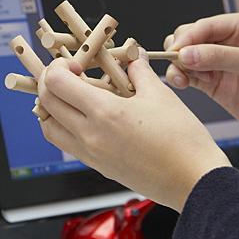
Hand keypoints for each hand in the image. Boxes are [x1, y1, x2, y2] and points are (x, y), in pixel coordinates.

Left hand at [37, 52, 230, 211]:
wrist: (192, 181)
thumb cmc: (182, 141)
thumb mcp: (160, 95)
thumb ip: (139, 71)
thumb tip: (133, 57)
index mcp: (104, 113)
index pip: (56, 83)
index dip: (58, 66)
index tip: (73, 62)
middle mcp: (90, 136)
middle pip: (46, 105)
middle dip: (50, 84)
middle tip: (68, 75)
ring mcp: (92, 155)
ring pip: (50, 130)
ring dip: (51, 110)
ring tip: (71, 98)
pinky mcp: (99, 168)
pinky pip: (68, 145)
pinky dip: (65, 128)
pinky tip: (86, 119)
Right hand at [164, 11, 238, 158]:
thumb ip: (219, 58)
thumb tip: (186, 54)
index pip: (206, 26)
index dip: (188, 38)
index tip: (176, 53)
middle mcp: (228, 41)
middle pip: (190, 38)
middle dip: (180, 51)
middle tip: (179, 66)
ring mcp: (218, 63)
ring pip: (185, 57)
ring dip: (178, 66)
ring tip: (181, 79)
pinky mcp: (212, 82)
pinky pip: (189, 75)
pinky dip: (181, 78)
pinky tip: (183, 83)